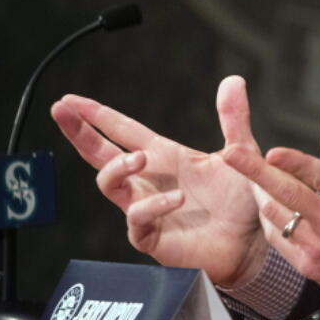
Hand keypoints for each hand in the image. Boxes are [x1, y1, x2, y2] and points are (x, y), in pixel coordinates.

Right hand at [50, 75, 268, 287]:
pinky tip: (176, 198)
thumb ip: (234, 118)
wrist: (257, 240)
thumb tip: (234, 79)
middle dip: (80, 132)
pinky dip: (154, 206)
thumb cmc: (244, 199)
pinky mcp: (153, 236)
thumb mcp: (241, 152)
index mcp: (166, 157)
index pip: (123, 131)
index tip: (70, 100)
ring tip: (139, 158)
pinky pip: (138, 219)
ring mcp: (148, 209)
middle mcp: (150, 181)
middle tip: (62, 111)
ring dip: (118, 167)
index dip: (97, 115)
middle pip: (102, 155)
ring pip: (110, 185)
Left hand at [223, 108, 319, 304]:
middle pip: (288, 194)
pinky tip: (270, 206)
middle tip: (233, 153)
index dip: (296, 164)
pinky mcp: (311, 265)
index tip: (273, 151)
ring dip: (262, 193)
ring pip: (277, 216)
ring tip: (251, 175)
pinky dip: (271, 219)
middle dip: (255, 171)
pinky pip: (279, 239)